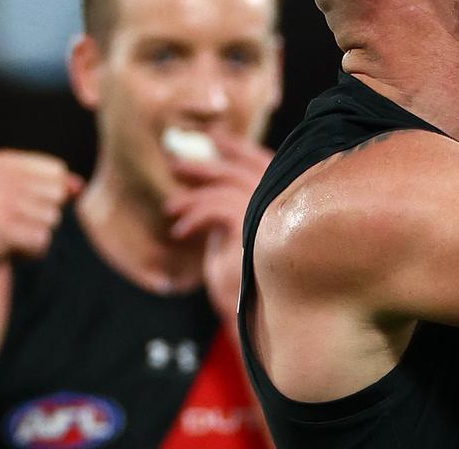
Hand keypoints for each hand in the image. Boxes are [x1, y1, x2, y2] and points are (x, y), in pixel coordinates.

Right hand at [0, 150, 83, 291]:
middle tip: (10, 224)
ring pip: (52, 220)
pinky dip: (30, 253)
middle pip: (58, 195)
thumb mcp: (13, 197)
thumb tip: (79, 185)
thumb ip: (49, 187)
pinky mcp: (1, 230)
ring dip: (35, 236)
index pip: (57, 171)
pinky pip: (42, 241)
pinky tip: (5, 251)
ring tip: (5, 237)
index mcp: (1, 162)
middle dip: (43, 217)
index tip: (16, 206)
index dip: (47, 196)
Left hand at [165, 133, 271, 320]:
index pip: (262, 161)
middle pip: (240, 169)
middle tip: (175, 162)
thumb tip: (210, 182)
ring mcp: (271, 211)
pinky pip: (214, 208)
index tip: (213, 139)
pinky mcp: (250, 227)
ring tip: (170, 208)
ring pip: (225, 186)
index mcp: (288, 199)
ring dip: (192, 195)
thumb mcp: (244, 234)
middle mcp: (285, 200)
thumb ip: (237, 206)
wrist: (263, 318)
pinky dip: (193, 217)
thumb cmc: (253, 280)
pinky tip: (180, 232)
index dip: (237, 148)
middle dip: (206, 164)